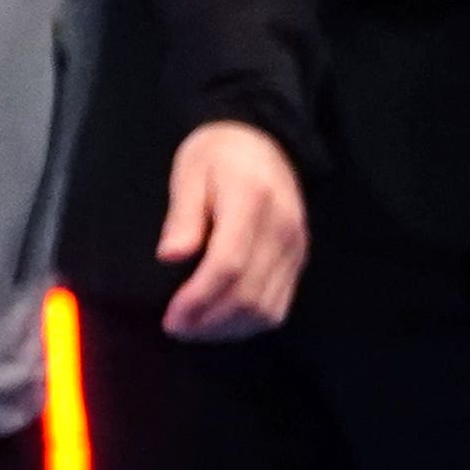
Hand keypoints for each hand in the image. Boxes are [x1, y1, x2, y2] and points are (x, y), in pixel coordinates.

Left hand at [154, 119, 308, 338]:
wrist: (262, 140)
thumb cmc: (217, 155)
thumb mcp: (189, 172)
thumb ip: (182, 215)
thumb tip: (170, 256)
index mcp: (252, 200)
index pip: (228, 264)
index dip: (198, 298)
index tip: (171, 317)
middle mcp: (282, 228)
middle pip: (249, 295)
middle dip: (209, 322)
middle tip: (175, 328)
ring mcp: (296, 247)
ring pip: (266, 309)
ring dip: (227, 329)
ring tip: (194, 329)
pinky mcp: (299, 259)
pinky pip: (279, 307)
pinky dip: (248, 323)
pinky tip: (220, 323)